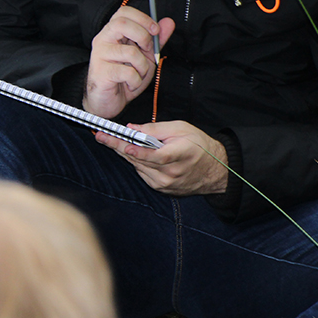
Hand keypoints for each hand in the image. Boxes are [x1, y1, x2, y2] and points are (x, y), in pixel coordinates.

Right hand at [83, 6, 175, 118]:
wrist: (107, 101)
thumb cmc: (124, 77)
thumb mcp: (145, 56)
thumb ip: (155, 40)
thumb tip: (168, 22)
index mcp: (112, 33)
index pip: (123, 12)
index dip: (142, 18)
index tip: (155, 30)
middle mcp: (103, 40)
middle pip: (121, 23)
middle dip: (143, 36)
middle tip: (147, 50)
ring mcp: (100, 55)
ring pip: (130, 52)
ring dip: (143, 67)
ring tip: (138, 74)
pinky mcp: (101, 72)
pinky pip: (128, 73)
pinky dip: (136, 81)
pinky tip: (130, 84)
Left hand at [94, 120, 228, 195]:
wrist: (215, 169)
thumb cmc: (199, 145)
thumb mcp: (181, 128)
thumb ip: (155, 129)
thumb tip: (132, 129)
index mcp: (179, 155)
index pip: (155, 155)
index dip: (137, 151)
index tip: (122, 144)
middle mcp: (171, 173)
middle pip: (139, 160)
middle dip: (118, 146)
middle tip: (101, 136)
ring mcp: (165, 183)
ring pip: (137, 166)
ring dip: (125, 153)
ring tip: (112, 140)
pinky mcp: (161, 189)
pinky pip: (142, 173)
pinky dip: (136, 162)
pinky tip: (134, 153)